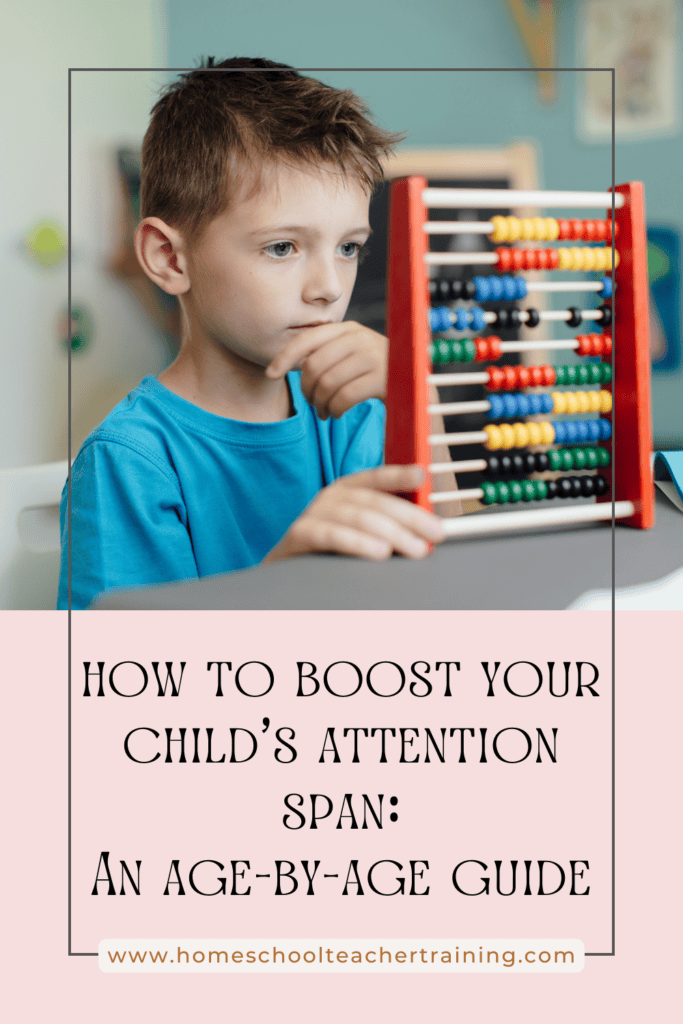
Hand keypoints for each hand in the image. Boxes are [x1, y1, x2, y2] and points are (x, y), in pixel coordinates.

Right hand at [263, 465, 444, 562]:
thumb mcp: (357, 536)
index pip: (374, 478)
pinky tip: (379, 552)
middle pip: (372, 500)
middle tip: (435, 533)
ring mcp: (312, 515)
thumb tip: (426, 531)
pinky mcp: (298, 536)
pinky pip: (330, 535)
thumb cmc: (327, 555)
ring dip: (390, 532)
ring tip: (415, 547)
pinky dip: (357, 542)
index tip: (422, 476)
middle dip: (409, 516)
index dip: (398, 474)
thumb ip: (387, 529)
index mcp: (345, 492)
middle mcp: (329, 498)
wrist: (284, 578)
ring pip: (356, 516)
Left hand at [266, 321, 387, 418]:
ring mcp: (373, 356)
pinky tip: (336, 413)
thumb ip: (326, 354)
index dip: (284, 357)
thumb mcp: (352, 354)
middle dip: (306, 390)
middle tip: (311, 403)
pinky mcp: (382, 378)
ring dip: (319, 404)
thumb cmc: (375, 372)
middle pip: (313, 366)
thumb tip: (285, 365)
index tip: (271, 374)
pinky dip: (334, 410)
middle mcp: (359, 337)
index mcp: (347, 329)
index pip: (307, 339)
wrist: (415, 383)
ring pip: (327, 384)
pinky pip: (344, 397)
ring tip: (324, 411)